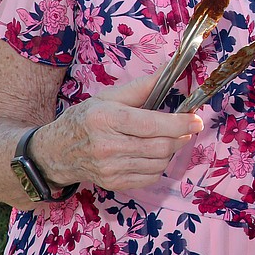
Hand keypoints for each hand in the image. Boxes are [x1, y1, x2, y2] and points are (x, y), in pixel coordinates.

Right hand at [34, 70, 203, 192]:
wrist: (58, 151)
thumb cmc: (85, 119)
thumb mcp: (109, 97)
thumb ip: (142, 87)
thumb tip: (170, 71)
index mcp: (106, 119)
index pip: (152, 124)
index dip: (179, 123)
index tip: (196, 120)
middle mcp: (107, 146)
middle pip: (160, 146)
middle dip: (180, 137)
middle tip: (185, 129)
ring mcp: (110, 168)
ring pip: (159, 163)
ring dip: (171, 151)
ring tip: (166, 139)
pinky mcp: (114, 183)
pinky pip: (151, 177)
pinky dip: (159, 165)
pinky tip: (152, 154)